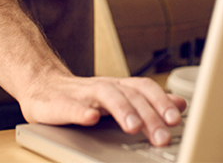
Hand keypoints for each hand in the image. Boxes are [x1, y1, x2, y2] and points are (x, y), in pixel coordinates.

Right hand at [19, 71, 187, 146]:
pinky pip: (71, 106)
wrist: (42, 87)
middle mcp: (105, 86)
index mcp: (120, 87)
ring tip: (133, 126)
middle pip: (131, 95)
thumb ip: (149, 102)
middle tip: (162, 136)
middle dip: (149, 115)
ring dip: (122, 110)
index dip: (162, 101)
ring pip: (106, 95)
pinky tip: (90, 119)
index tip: (176, 120)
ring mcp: (82, 93)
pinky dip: (81, 111)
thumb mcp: (120, 98)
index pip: (145, 89)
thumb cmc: (84, 98)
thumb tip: (181, 103)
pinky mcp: (59, 103)